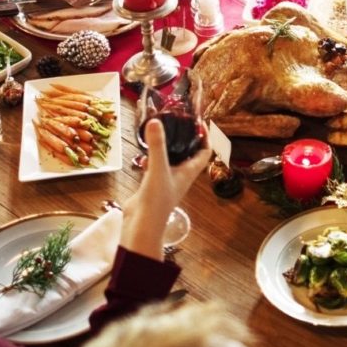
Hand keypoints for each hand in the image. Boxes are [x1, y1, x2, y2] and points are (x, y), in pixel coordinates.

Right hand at [119, 117, 211, 257]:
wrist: (142, 225)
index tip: (199, 122)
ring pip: (171, 160)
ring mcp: (166, 181)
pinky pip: (155, 167)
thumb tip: (155, 121)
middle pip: (189, 154)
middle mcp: (180, 176)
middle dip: (186, 139)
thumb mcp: (158, 169)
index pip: (204, 152)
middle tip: (178, 123)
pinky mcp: (152, 185)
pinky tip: (142, 155)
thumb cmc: (157, 200)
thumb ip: (157, 146)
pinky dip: (151, 159)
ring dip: (168, 148)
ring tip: (161, 133)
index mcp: (189, 172)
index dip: (205, 137)